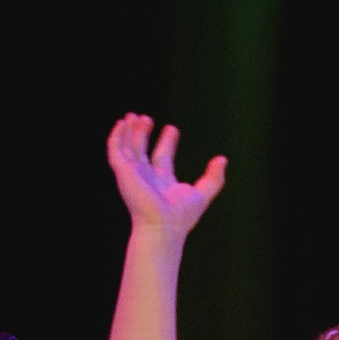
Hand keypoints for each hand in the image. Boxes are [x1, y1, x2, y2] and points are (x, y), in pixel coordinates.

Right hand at [106, 114, 227, 238]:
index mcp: (163, 182)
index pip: (163, 158)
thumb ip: (214, 178)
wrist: (163, 224)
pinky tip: (121, 123)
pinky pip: (115, 150)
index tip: (172, 128)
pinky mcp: (123, 172)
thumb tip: (222, 159)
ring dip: (131, 131)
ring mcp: (133, 174)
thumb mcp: (203, 193)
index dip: (167, 142)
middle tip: (147, 118)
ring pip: (128, 147)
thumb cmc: (182, 215)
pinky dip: (117, 136)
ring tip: (134, 115)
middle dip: (143, 134)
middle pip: (143, 150)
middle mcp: (146, 177)